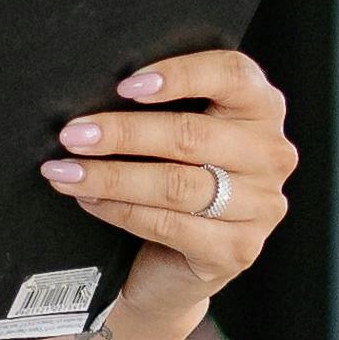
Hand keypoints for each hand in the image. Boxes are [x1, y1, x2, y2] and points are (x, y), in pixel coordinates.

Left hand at [40, 49, 294, 314]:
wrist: (180, 264)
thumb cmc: (179, 179)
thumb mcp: (183, 134)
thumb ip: (165, 107)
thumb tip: (97, 90)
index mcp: (262, 109)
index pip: (232, 75)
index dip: (180, 75)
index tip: (126, 85)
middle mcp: (270, 155)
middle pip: (192, 135)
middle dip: (123, 134)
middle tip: (74, 135)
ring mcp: (260, 206)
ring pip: (175, 184)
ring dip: (112, 177)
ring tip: (68, 171)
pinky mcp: (236, 249)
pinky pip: (168, 224)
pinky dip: (120, 210)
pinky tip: (90, 199)